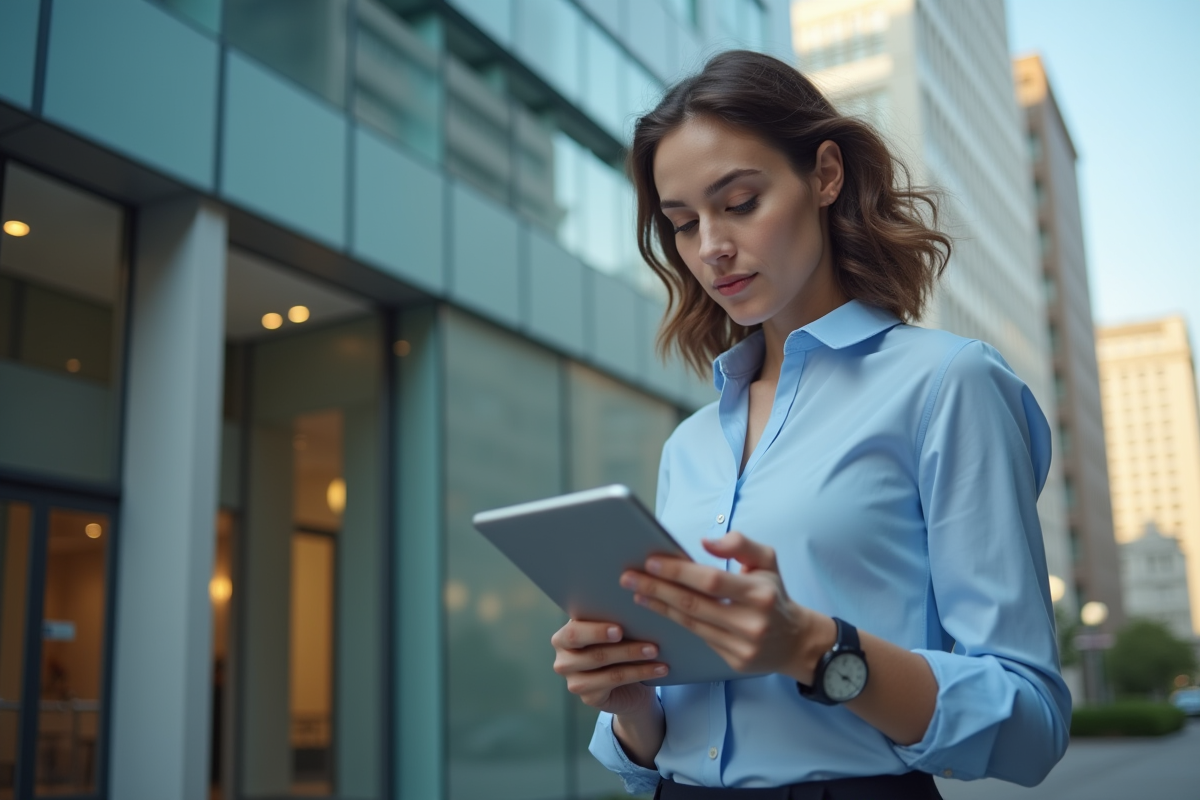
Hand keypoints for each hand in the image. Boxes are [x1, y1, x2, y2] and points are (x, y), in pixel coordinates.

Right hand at [550, 620, 667, 715]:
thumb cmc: (618, 647)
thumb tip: (633, 612)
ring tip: (656, 651)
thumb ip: (613, 621)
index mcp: (564, 636)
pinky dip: (640, 673)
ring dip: (635, 658)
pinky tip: (659, 669)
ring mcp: (574, 681)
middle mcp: (564, 659)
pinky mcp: (588, 697)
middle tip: (648, 644)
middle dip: (623, 648)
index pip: (574, 633)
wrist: (628, 685)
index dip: (595, 631)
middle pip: (592, 653)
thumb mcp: (613, 633)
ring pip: (607, 668)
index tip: (619, 629)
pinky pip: (616, 682)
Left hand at [619, 531, 831, 681]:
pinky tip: (657, 609)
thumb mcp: (767, 561)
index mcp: (760, 593)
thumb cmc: (775, 594)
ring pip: (691, 623)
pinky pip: (696, 638)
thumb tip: (706, 542)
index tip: (651, 562)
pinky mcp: (733, 662)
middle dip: (657, 589)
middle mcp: (751, 622)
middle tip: (629, 577)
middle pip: (694, 604)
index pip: (711, 581)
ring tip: (636, 592)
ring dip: (659, 606)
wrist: (795, 641)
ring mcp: (742, 646)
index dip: (679, 572)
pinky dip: (673, 622)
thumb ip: (741, 544)